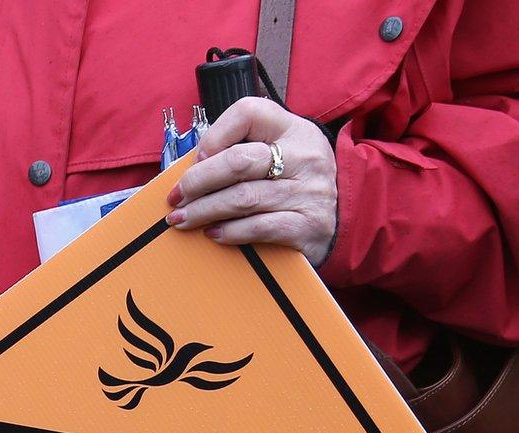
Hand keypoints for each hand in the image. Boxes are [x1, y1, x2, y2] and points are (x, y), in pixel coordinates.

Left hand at [166, 97, 337, 266]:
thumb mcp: (279, 151)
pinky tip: (213, 233)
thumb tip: (190, 168)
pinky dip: (230, 231)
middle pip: (238, 161)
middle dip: (198, 181)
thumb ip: (243, 150)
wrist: (342, 218)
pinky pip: (259, 227)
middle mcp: (304, 156)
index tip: (197, 158)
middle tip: (177, 197)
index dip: (215, 134)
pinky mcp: (306, 225)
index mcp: (293, 128)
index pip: (248, 113)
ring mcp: (308, 191)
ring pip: (243, 198)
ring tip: (182, 219)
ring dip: (204, 211)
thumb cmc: (294, 182)